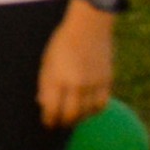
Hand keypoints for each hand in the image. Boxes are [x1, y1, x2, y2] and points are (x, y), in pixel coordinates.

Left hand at [38, 2, 114, 127]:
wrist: (89, 25)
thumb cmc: (62, 42)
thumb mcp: (46, 61)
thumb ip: (45, 84)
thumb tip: (43, 104)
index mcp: (57, 77)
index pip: (52, 109)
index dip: (49, 120)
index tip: (48, 123)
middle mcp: (75, 83)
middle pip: (70, 115)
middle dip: (63, 122)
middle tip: (60, 124)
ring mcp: (93, 82)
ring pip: (87, 112)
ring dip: (79, 118)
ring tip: (73, 117)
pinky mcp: (107, 80)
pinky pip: (101, 104)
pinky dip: (94, 110)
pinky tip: (88, 109)